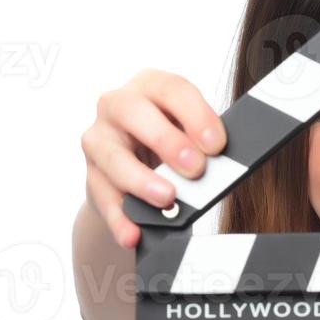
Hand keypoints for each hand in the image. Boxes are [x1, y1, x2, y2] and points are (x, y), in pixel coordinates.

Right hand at [80, 68, 227, 247]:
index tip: (217, 145)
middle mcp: (118, 104)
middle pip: (133, 112)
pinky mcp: (91, 175)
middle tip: (196, 169)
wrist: (138, 168)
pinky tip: (132, 234)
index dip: (196, 114)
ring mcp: (99, 139)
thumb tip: (228, 165)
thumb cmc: (172, 143)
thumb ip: (203, 143)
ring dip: (140, 179)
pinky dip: (119, 218)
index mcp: (150, 85)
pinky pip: (102, 197)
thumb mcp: (189, 133)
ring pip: (112, 156)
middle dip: (166, 141)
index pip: (172, 89)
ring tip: (167, 199)